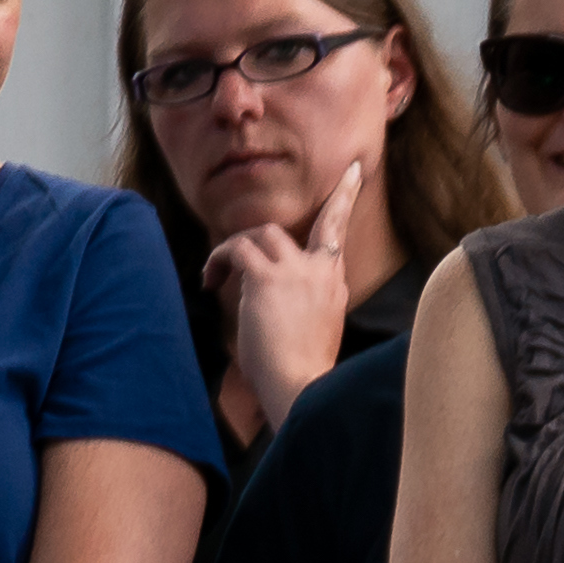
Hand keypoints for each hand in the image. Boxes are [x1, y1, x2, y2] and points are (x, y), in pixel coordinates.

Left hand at [204, 161, 368, 444]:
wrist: (303, 389)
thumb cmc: (302, 375)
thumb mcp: (311, 332)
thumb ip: (299, 303)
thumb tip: (262, 296)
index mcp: (336, 287)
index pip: (340, 235)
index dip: (345, 199)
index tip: (354, 173)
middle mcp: (324, 273)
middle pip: (317, 221)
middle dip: (314, 206)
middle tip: (310, 200)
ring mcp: (298, 273)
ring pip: (265, 233)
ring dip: (237, 249)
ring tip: (217, 276)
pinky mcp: (268, 278)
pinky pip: (236, 249)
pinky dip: (217, 261)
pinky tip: (209, 281)